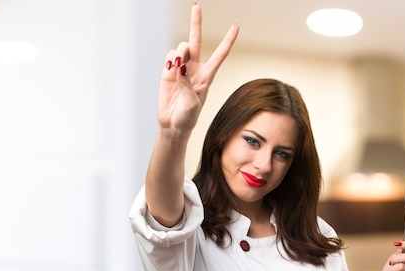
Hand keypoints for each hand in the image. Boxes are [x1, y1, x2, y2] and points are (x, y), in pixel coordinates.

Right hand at [157, 4, 238, 134]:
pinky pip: (170, 56)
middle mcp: (195, 68)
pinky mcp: (168, 71)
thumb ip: (187, 83)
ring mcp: (181, 68)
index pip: (220, 54)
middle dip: (196, 22)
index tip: (236, 26)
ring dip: (180, 51)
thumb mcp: (192, 103)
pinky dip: (170, 59)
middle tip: (197, 6)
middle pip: (196, 40)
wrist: (173, 125)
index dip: (228, 40)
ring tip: (178, 65)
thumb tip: (180, 66)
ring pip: (181, 47)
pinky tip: (171, 69)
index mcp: (208, 75)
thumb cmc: (188, 117)